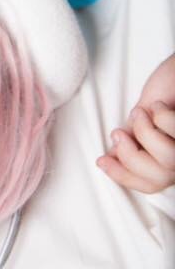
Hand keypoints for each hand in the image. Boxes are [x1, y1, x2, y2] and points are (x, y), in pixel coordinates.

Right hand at [97, 54, 174, 192]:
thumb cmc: (170, 85)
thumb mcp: (144, 115)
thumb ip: (132, 136)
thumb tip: (113, 155)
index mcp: (168, 156)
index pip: (148, 183)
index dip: (123, 177)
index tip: (102, 161)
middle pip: (156, 178)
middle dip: (130, 156)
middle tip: (119, 134)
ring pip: (166, 160)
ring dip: (145, 133)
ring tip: (142, 113)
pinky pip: (172, 131)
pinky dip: (161, 117)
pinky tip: (162, 105)